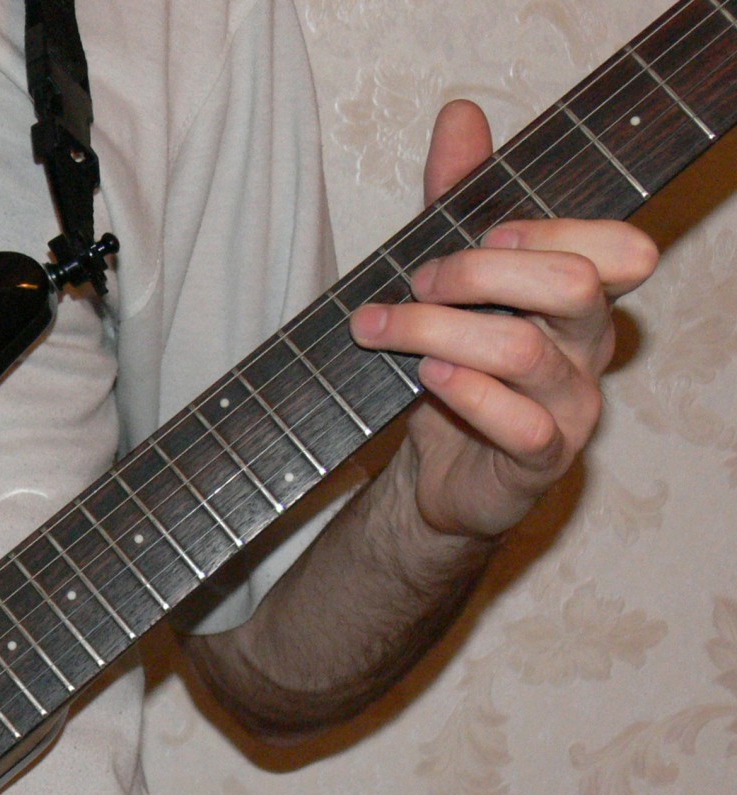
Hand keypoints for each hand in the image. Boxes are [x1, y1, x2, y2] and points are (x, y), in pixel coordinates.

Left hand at [348, 99, 659, 538]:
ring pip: (525, 351)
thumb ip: (457, 201)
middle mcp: (589, 348)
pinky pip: (523, 424)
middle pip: (574, 285)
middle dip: (482, 271)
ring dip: (439, 330)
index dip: (554, 230)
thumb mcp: (449, 280)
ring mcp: (572, 406)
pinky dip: (468, 394)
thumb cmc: (453, 368)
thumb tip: (460, 114)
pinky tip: (427, 376)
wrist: (437, 475)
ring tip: (382, 328)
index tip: (484, 231)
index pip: (618, 248)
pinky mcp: (541, 461)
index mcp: (580, 299)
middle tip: (417, 281)